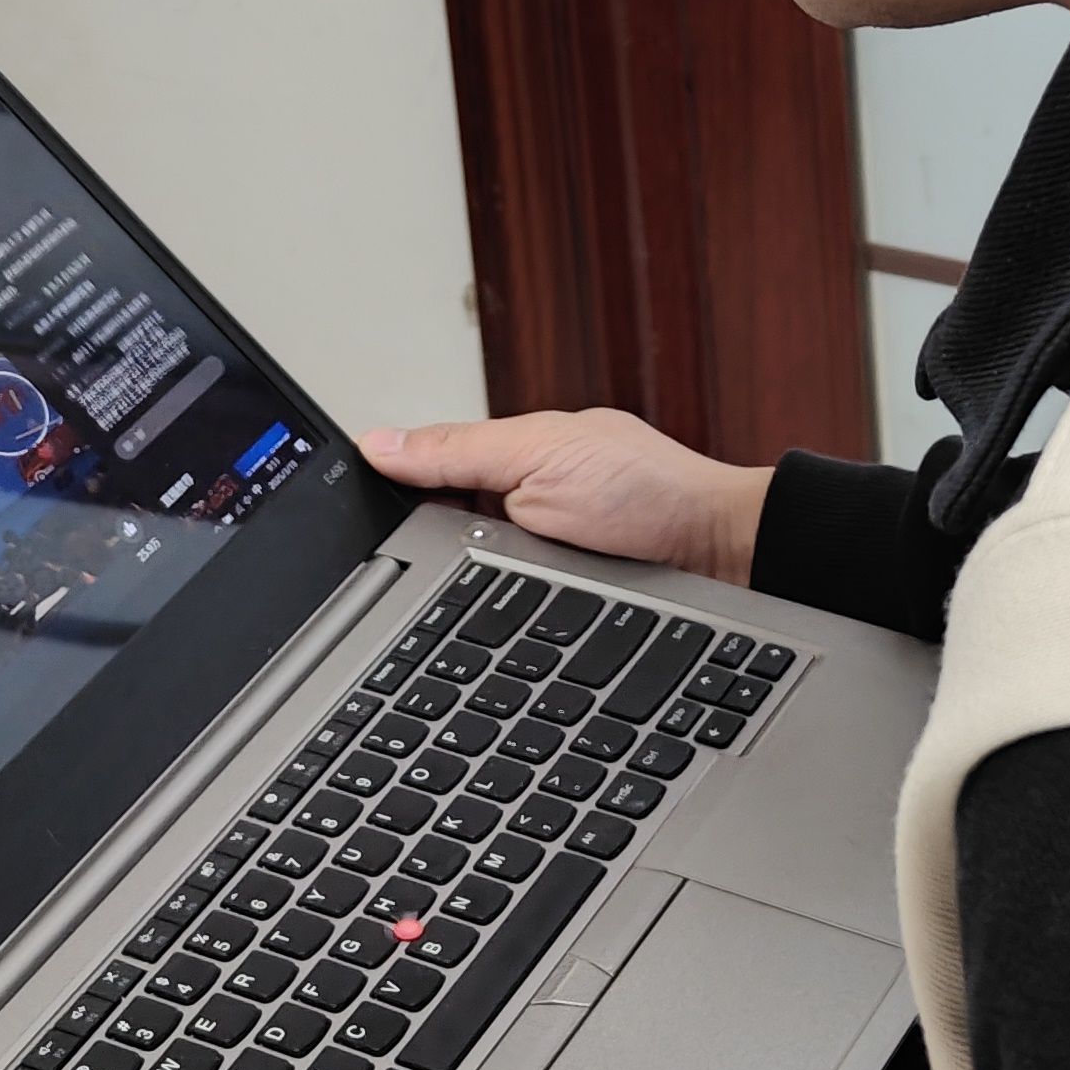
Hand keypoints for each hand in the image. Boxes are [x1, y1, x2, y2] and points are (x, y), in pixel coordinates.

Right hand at [357, 407, 769, 584]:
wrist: (720, 555)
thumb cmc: (650, 492)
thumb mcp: (538, 457)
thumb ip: (457, 452)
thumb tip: (377, 444)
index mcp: (508, 457)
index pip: (422, 477)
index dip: (385, 500)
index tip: (349, 525)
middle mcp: (518, 506)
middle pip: (436, 537)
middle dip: (423, 553)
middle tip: (424, 562)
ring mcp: (536, 558)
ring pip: (462, 584)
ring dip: (457, 591)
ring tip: (471, 588)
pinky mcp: (553, 605)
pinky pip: (497, 617)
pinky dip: (489, 621)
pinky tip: (486, 626)